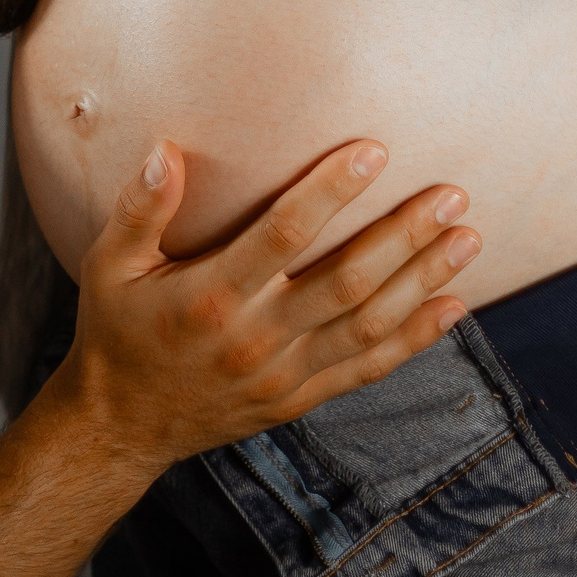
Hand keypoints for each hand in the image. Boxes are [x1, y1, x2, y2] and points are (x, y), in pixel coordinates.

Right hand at [56, 138, 478, 477]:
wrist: (122, 426)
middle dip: (403, 236)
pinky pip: (367, 368)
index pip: (283, 235)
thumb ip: (139, 208)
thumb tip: (166, 150)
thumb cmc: (117, 331)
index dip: (330, 192)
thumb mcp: (109, 266)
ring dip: (422, 281)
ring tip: (468, 238)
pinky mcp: (299, 398)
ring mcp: (283, 374)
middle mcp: (255, 339)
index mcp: (211, 296)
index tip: (375, 152)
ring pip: (367, 325)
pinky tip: (454, 305)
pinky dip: (415, 339)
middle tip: (452, 195)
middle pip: (346, 282)